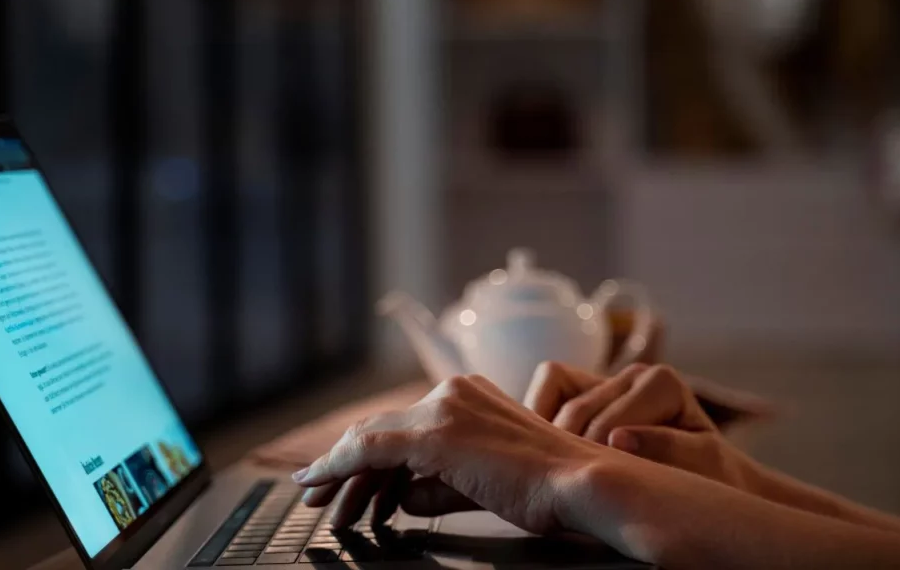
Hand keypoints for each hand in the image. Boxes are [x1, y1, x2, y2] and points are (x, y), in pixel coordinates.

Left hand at [292, 374, 609, 535]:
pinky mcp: (434, 434)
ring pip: (371, 439)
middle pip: (382, 431)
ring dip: (342, 475)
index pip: (404, 425)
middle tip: (320, 496)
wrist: (579, 484)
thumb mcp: (482, 483)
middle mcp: (452, 393)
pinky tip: (320, 483)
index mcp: (468, 397)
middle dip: (346, 467)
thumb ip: (437, 485)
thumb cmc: (547, 488)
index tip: (343, 478)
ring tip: (323, 506)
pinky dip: (338, 466)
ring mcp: (442, 409)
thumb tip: (401, 498)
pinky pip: (368, 448)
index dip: (367, 454)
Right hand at [525, 362, 754, 491]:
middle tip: (572, 493)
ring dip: (550, 442)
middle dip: (569, 454)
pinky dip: (538, 422)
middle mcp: (631, 374)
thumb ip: (667, 450)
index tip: (599, 496)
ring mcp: (604, 380)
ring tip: (558, 479)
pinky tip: (551, 459)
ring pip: (554, 404)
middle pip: (576, 413)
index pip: (606, 423)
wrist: (705, 479)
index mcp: (661, 383)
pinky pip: (544, 393)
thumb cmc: (705, 478)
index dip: (596, 463)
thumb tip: (618, 439)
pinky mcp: (579, 390)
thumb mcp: (701, 468)